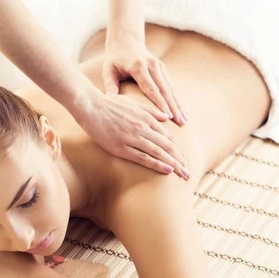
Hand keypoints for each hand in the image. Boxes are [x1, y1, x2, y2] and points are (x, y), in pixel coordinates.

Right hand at [74, 88, 189, 178]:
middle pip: (167, 146)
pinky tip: (167, 170)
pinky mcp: (121, 147)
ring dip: (173, 164)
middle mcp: (143, 128)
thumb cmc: (109, 104)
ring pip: (159, 152)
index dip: (178, 150)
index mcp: (147, 118)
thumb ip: (150, 110)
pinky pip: (143, 157)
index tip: (184, 160)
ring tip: (183, 174)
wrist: (90, 106)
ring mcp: (133, 138)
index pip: (168, 137)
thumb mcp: (133, 103)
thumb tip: (166, 117)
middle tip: (188, 173)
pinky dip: (157, 163)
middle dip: (180, 160)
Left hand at [102, 38, 187, 127]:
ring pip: (171, 88)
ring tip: (184, 120)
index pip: (151, 88)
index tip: (167, 116)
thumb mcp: (108, 71)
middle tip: (181, 122)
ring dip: (178, 104)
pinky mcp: (162, 69)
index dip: (160, 103)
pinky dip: (177, 99)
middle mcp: (152, 66)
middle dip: (174, 107)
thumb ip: (109, 86)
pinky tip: (182, 110)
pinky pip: (171, 86)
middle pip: (165, 90)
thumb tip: (111, 102)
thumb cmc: (114, 60)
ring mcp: (159, 66)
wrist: (126, 41)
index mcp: (138, 67)